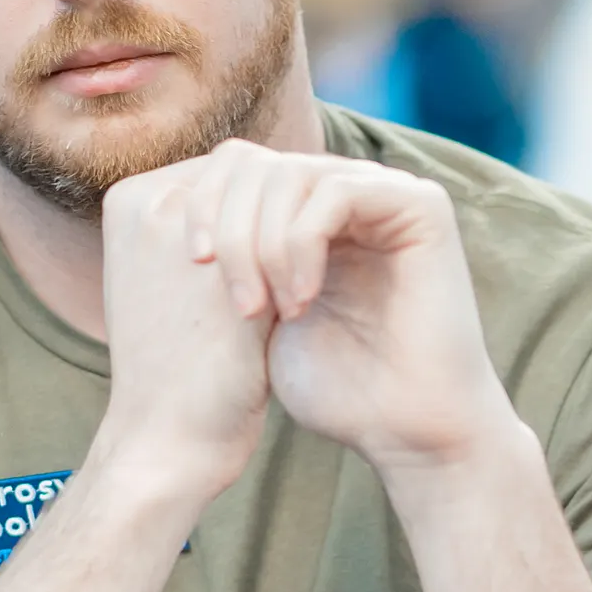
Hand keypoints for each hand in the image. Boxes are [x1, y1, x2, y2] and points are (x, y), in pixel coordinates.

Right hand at [100, 155, 273, 498]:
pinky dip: (305, 262)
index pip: (218, 168)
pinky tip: (307, 304)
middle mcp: (150, 203)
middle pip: (245, 169)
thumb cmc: (177, 370)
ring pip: (271, 198)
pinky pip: (288, 237)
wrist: (165, 438)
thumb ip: (208, 233)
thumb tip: (269, 199)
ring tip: (299, 289)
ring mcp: (183, 230)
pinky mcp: (225, 267)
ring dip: (293, 238)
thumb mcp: (171, 284)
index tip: (285, 245)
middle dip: (282, 210)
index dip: (262, 200)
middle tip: (303, 259)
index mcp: (129, 200)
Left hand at [180, 142, 512, 475]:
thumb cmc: (331, 386)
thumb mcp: (256, 316)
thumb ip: (230, 260)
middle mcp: (345, 190)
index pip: (234, 166)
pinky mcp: (421, 206)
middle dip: (230, 231)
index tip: (190, 267)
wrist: (403, 429)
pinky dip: (303, 245)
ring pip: (290, 174)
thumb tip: (170, 210)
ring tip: (269, 310)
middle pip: (254, 162)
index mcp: (305, 211)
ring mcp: (385, 193)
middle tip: (237, 304)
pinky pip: (336, 192)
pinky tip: (302, 300)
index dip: (202, 207)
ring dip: (264, 245)